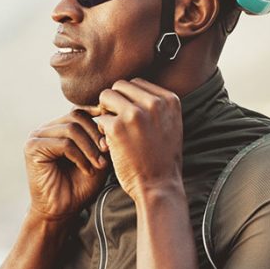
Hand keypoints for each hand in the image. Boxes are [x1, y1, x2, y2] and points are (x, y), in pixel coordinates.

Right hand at [24, 108, 111, 220]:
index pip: (80, 111)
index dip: (98, 120)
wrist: (62, 211)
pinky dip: (79, 157)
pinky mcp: (33, 148)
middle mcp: (46, 128)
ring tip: (98, 165)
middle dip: (96, 134)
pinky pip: (63, 144)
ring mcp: (37, 136)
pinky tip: (86, 170)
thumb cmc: (80, 186)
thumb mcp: (97, 157)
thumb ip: (101, 138)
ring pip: (72, 129)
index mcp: (59, 127)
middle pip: (77, 116)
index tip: (113, 136)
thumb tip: (111, 117)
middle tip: (107, 153)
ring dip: (90, 148)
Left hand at [77, 78, 183, 201]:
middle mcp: (154, 103)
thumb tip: (131, 87)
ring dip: (105, 111)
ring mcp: (135, 114)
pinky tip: (110, 144)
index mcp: (169, 99)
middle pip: (120, 85)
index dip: (129, 98)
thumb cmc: (162, 157)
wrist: (159, 185)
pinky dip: (101, 131)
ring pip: (106, 95)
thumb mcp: (170, 124)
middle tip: (116, 121)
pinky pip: (100, 118)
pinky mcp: (117, 127)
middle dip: (114, 102)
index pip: (137, 83)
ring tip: (112, 129)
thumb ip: (156, 104)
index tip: (130, 116)